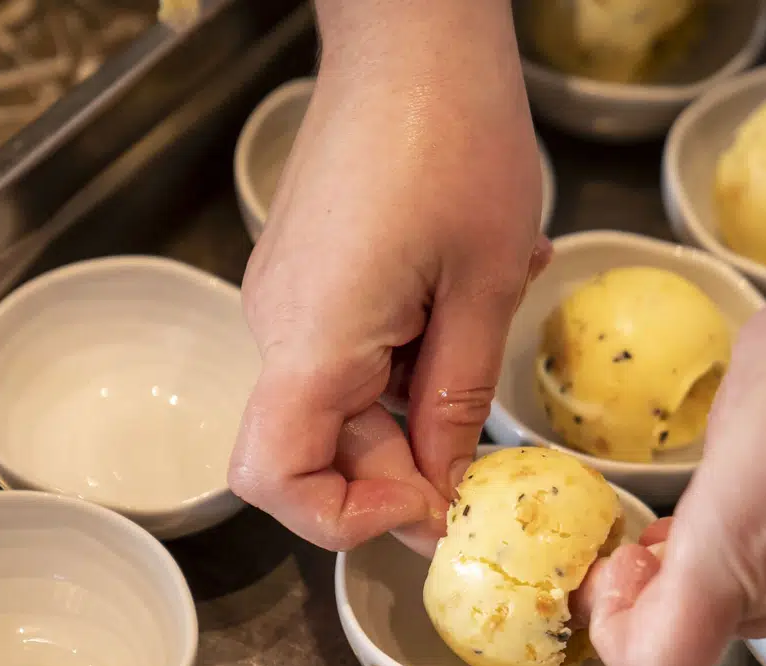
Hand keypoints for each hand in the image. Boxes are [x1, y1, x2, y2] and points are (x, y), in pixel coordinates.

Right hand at [229, 0, 547, 552]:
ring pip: (343, 404)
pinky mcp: (310, 277)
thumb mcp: (486, 284)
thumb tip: (440, 488)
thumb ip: (458, 399)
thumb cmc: (456, 137)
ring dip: (419, 403)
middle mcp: (280, 327)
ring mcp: (290, 300)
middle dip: (408, 465)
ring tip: (484, 334)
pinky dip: (408, 359)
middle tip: (492, 443)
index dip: (346, 518)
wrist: (411, 32)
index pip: (273, 481)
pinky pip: (350, 354)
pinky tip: (462, 307)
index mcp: (313, 339)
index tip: (430, 497)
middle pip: (319, 450)